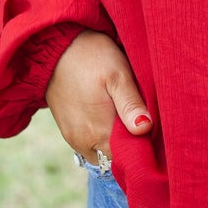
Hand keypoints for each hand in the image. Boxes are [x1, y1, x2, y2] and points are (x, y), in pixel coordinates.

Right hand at [45, 30, 150, 160]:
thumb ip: (131, 104)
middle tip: (141, 122)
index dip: (143, 149)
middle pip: (116, 159)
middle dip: (130, 147)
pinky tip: (110, 116)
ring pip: (104, 153)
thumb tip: (144, 129)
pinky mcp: (68, 132)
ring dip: (116, 141)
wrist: (55, 47)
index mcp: (98, 133)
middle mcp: (84, 143)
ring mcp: (74, 139)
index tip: (152, 133)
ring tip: (125, 117)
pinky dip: (103, 136)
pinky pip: (92, 145)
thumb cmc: (91, 56)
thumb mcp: (117, 74)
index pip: (128, 159)